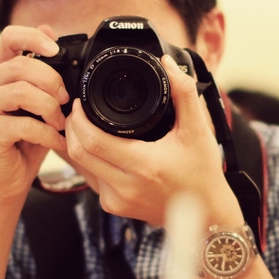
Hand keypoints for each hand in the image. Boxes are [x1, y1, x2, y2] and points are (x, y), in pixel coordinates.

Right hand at [0, 25, 69, 201]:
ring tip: (60, 124)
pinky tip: (57, 142)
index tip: (56, 50)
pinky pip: (26, 124)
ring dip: (51, 109)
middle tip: (65, 102)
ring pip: (23, 92)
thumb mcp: (39, 102)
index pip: (9, 37)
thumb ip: (43, 70)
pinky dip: (48, 135)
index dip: (34, 38)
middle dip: (53, 83)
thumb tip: (49, 30)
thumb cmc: (24, 141)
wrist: (6, 180)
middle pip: (22, 66)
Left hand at [64, 54, 239, 225]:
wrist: (205, 215)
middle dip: (72, 128)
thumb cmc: (202, 174)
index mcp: (143, 166)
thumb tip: (169, 64)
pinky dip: (89, 161)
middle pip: (79, 153)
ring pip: (82, 167)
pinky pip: (91, 179)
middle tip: (76, 110)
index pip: (93, 141)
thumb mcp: (197, 130)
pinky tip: (94, 147)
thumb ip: (184, 93)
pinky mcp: (114, 208)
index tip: (80, 102)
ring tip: (82, 124)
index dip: (79, 118)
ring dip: (77, 144)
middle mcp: (125, 187)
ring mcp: (116, 201)